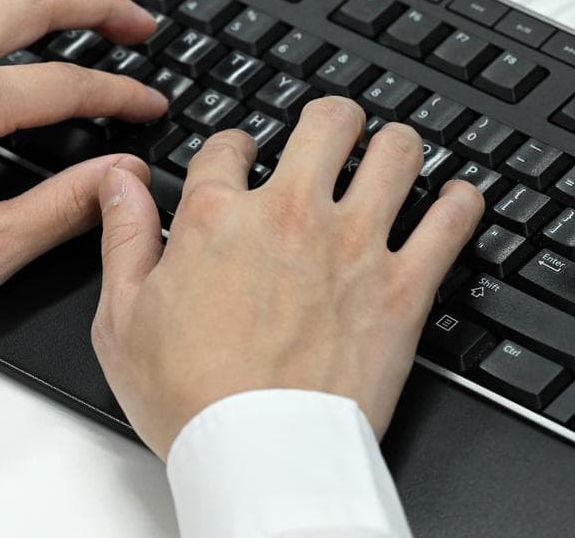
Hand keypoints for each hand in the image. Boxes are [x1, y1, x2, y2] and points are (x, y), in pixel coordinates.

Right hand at [91, 97, 484, 457]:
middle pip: (326, 124)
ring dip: (391, 146)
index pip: (228, 146)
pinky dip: (459, 202)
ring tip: (387, 155)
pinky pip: (452, 220)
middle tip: (329, 133)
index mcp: (217, 218)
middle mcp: (290, 216)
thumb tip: (117, 181)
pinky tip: (452, 201)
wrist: (259, 455)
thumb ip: (122, 236)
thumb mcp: (121, 317)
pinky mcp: (404, 287)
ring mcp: (354, 245)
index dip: (233, 146)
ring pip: (396, 153)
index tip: (240, 158)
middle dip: (329, 121)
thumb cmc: (188, 396)